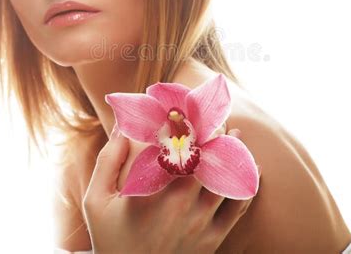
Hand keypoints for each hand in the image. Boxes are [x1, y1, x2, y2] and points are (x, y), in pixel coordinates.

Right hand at [82, 124, 254, 253]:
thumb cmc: (111, 238)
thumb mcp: (97, 201)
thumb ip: (107, 161)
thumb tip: (122, 128)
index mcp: (155, 195)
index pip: (181, 150)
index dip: (188, 125)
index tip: (189, 110)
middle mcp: (183, 208)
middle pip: (210, 161)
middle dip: (215, 134)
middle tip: (216, 116)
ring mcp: (201, 226)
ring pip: (228, 181)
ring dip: (234, 154)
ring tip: (236, 134)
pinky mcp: (212, 241)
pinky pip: (238, 210)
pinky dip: (249, 187)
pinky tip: (253, 169)